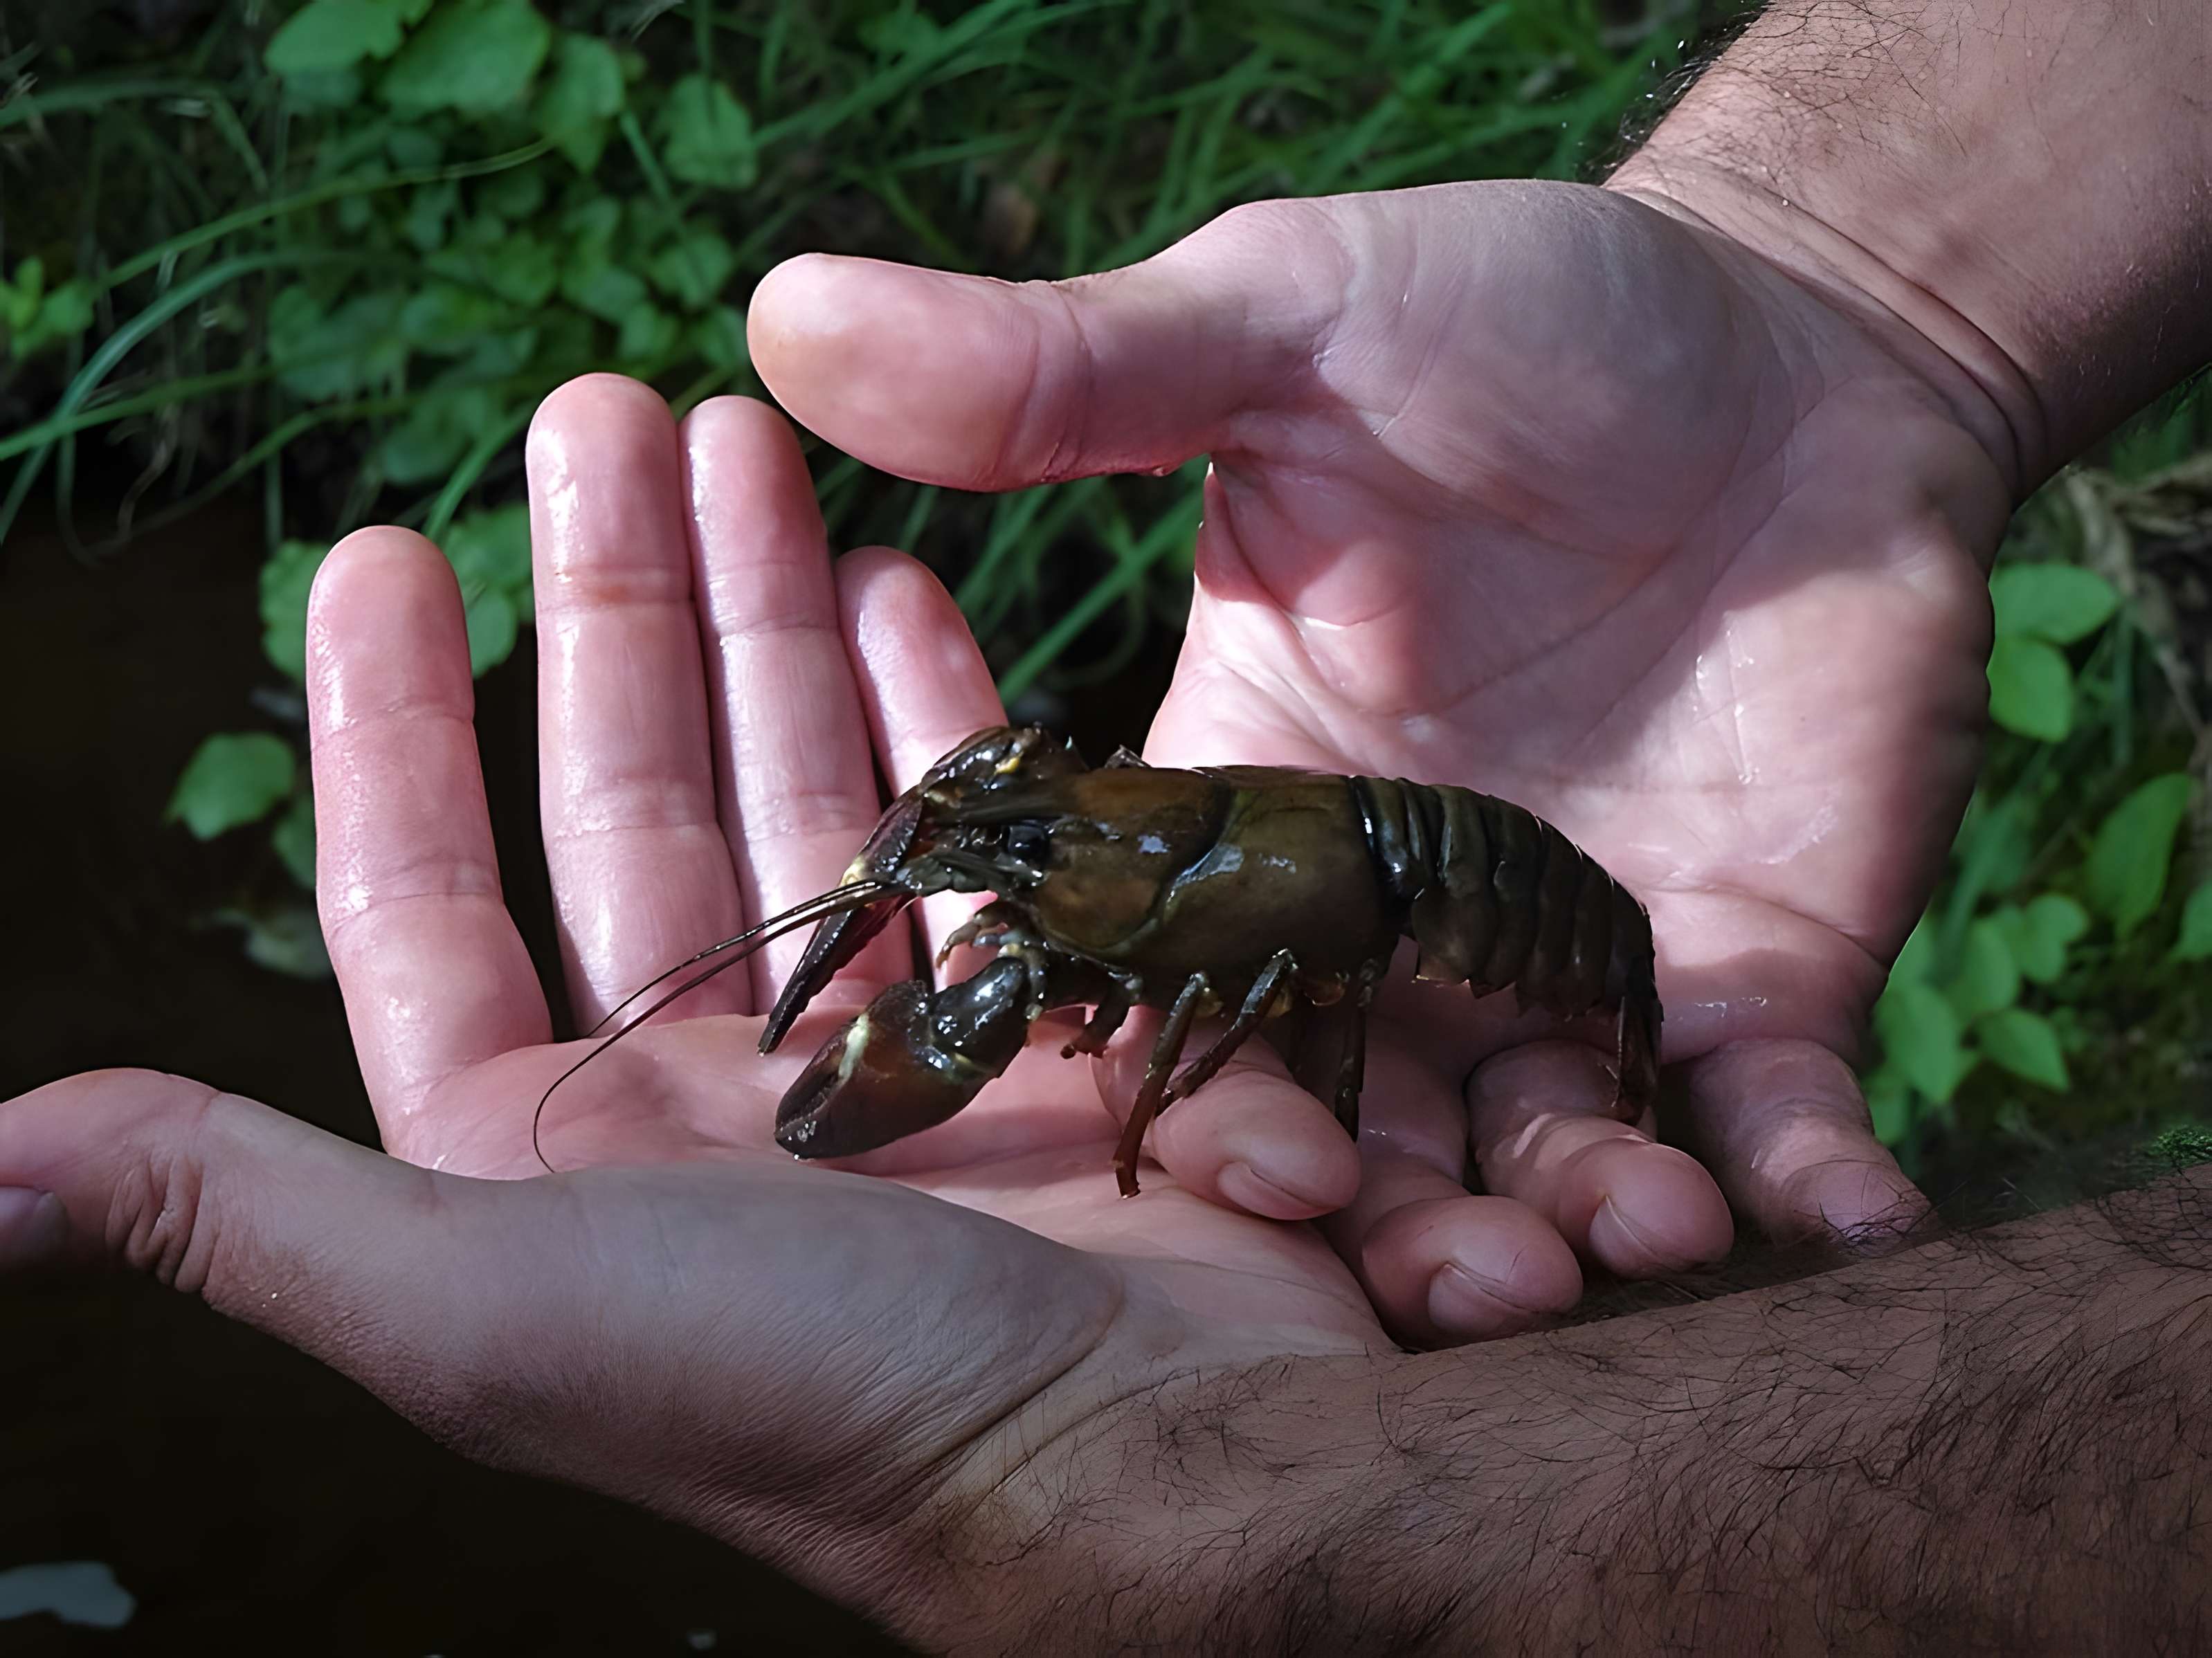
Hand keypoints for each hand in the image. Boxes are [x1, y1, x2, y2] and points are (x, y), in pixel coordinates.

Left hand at [0, 376, 1566, 1641]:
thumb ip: (246, 1216)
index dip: (388, 723)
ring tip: (755, 447)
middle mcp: (704, 1099)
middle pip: (632, 800)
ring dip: (769, 618)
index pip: (425, 897)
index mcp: (549, 1156)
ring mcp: (883, 1051)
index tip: (375, 544)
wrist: (1156, 1456)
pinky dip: (934, 702)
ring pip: (800, 785)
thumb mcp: (489, 1305)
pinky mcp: (1038, 1024)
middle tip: (612, 409)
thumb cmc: (813, 1388)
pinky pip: (968, 829)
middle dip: (612, 603)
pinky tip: (902, 583)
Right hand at [748, 179, 2006, 1293]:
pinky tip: (1840, 1213)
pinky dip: (1801, 1178)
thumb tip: (785, 311)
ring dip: (1578, 1229)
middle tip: (1444, 1271)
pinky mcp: (1750, 981)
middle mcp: (1381, 932)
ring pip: (1536, 1163)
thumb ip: (1065, 372)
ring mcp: (1563, 968)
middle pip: (1343, 1130)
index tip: (1201, 1148)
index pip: (1150, 991)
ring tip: (1629, 1243)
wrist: (1795, 349)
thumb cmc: (1521, 322)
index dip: (1164, 1085)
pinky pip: (1764, 1117)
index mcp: (1234, 815)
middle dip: (1379, 1224)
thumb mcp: (1282, 327)